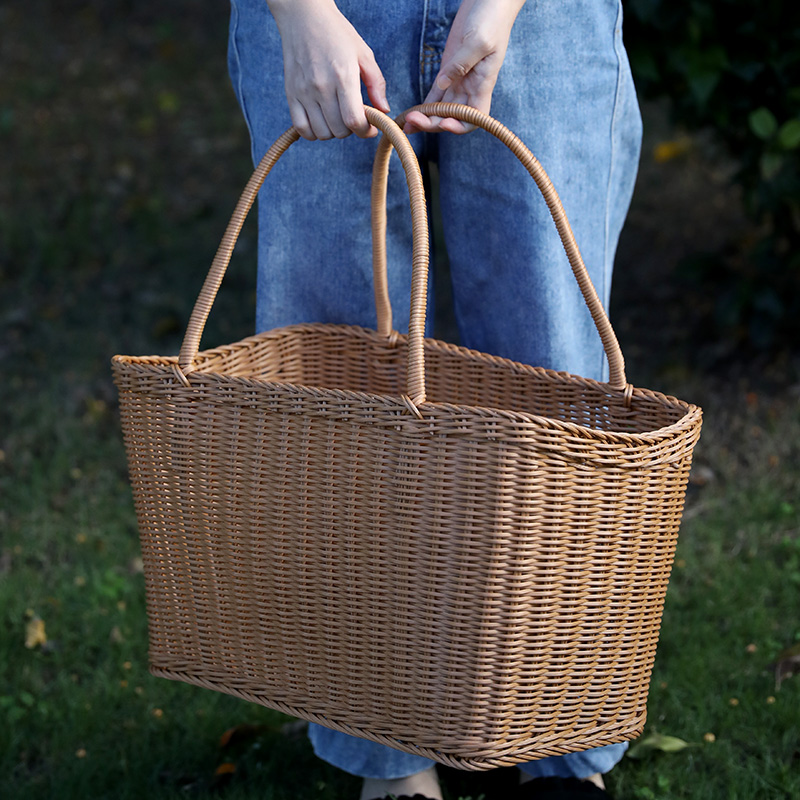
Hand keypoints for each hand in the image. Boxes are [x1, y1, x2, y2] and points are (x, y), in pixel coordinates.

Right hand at [267, 0, 389, 139]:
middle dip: (351, 130)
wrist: (304, 17)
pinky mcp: (291, 94)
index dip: (366, 131)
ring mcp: (304, 92)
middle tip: (353, 116)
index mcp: (343, 76)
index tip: (370, 128)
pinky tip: (321, 121)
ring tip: (337, 117)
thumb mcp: (364, 54)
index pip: (354, 120)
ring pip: (322, 133)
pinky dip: (313, 133)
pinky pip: (301, 128)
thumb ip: (377, 84)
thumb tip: (384, 111)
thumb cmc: (337, 34)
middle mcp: (322, 86)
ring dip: (333, 131)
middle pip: (339, 130)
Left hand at [404, 0, 525, 134]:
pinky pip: (435, 94)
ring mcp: (459, 79)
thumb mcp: (479, 41)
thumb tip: (443, 84)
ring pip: (441, 108)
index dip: (459, 126)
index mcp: (483, 83)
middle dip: (433, 123)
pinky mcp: (448, 69)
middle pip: (452, 116)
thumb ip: (461, 64)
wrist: (490, 0)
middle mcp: (471, 86)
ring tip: (406, 124)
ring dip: (425, 118)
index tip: (444, 122)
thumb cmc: (492, 18)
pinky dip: (424, 105)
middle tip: (413, 122)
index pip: (474, 118)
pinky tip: (411, 113)